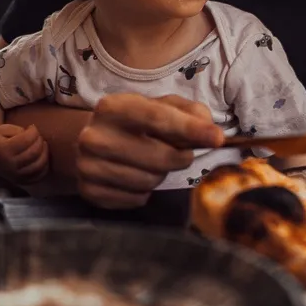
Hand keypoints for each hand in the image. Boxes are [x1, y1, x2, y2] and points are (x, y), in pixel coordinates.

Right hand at [0, 124, 48, 181]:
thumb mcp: (3, 129)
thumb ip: (18, 131)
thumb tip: (34, 136)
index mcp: (3, 150)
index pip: (27, 139)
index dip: (34, 131)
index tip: (32, 127)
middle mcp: (8, 165)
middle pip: (34, 152)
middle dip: (39, 140)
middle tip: (37, 136)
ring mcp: (14, 175)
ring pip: (38, 165)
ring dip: (45, 152)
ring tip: (42, 144)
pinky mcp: (20, 181)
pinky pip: (38, 176)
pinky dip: (44, 166)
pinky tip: (42, 156)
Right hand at [76, 94, 222, 208]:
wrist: (92, 141)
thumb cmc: (135, 123)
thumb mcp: (160, 107)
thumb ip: (190, 112)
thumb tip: (210, 130)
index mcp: (114, 107)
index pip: (157, 118)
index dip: (190, 129)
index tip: (217, 138)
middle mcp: (95, 135)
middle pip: (158, 158)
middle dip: (179, 158)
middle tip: (180, 153)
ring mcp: (87, 166)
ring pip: (149, 182)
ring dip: (161, 175)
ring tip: (152, 163)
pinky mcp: (88, 191)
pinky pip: (135, 199)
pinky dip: (143, 191)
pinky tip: (135, 176)